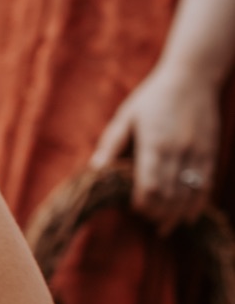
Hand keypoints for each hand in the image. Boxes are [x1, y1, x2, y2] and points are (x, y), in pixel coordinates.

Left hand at [90, 60, 220, 233]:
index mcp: (154, 144)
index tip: (134, 210)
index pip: (150, 186)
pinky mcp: (210, 152)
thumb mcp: (127, 116)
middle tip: (149, 222)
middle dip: (158, 214)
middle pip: (170, 196)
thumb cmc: (153, 97)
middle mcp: (178, 151)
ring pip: (189, 195)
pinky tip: (188, 216)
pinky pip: (206, 185)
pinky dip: (197, 204)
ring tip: (165, 228)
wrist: (193, 75)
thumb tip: (94, 171)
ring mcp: (197, 153)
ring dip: (177, 215)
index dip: (143, 204)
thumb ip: (111, 145)